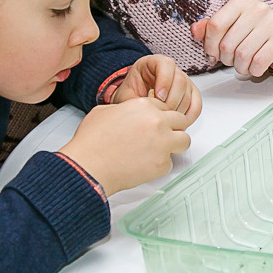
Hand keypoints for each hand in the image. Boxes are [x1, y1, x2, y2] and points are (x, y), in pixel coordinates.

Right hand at [59, 95, 191, 196]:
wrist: (88, 166)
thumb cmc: (91, 142)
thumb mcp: (103, 112)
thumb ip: (123, 109)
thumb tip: (126, 113)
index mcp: (143, 106)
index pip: (165, 106)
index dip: (161, 116)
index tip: (157, 123)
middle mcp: (157, 121)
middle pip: (180, 121)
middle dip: (173, 128)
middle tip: (163, 137)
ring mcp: (162, 142)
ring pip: (184, 140)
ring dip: (174, 145)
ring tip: (160, 151)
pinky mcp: (162, 163)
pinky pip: (170, 163)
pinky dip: (160, 166)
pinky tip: (144, 166)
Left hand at [111, 54, 201, 122]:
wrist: (134, 102)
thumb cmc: (130, 96)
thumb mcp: (126, 95)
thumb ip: (135, 99)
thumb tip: (147, 110)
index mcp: (153, 63)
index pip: (166, 65)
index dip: (164, 81)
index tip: (158, 97)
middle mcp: (171, 70)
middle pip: (180, 80)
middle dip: (171, 100)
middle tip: (160, 112)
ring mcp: (184, 81)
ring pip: (188, 94)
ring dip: (178, 110)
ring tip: (165, 119)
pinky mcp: (191, 94)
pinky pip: (196, 105)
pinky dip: (188, 116)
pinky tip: (177, 121)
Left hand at [190, 0, 272, 77]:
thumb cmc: (254, 35)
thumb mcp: (231, 27)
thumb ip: (210, 28)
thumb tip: (195, 30)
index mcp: (242, 2)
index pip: (215, 24)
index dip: (209, 45)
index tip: (212, 54)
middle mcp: (259, 9)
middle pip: (228, 43)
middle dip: (225, 59)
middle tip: (231, 60)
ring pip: (243, 55)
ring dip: (239, 67)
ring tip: (243, 65)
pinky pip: (258, 62)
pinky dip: (254, 70)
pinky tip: (255, 67)